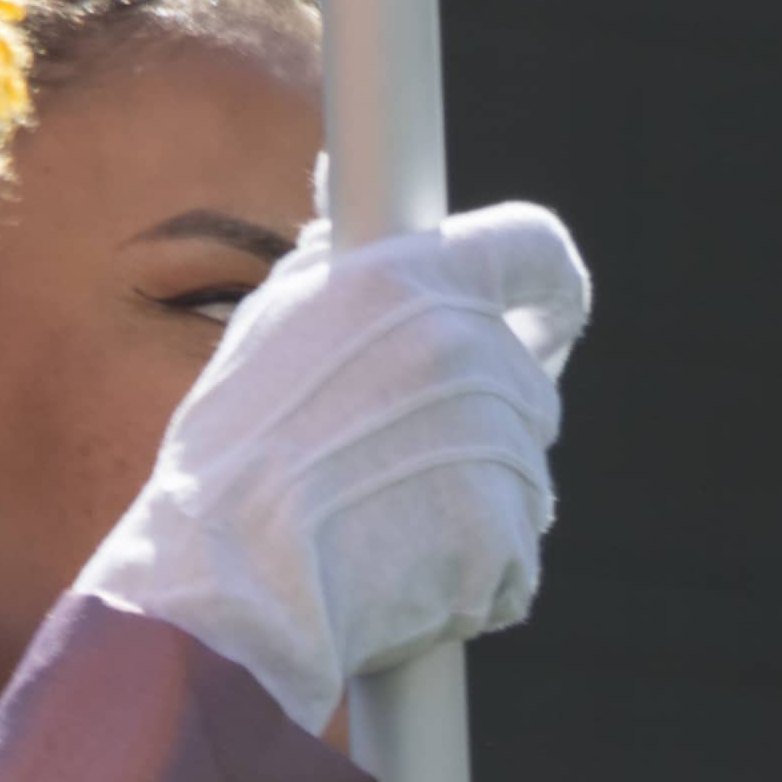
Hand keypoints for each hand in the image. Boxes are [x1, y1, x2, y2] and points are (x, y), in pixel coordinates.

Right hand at [66, 206, 591, 733]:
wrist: (229, 581)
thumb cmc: (232, 452)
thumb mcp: (273, 326)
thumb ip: (340, 265)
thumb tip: (360, 200)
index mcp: (414, 283)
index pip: (535, 250)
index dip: (552, 288)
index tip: (549, 316)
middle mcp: (470, 355)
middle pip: (524, 383)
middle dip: (477, 417)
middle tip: (387, 454)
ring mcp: (498, 449)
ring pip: (519, 471)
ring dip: (468, 494)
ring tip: (376, 515)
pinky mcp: (509, 536)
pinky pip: (514, 554)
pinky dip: (472, 570)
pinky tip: (399, 571)